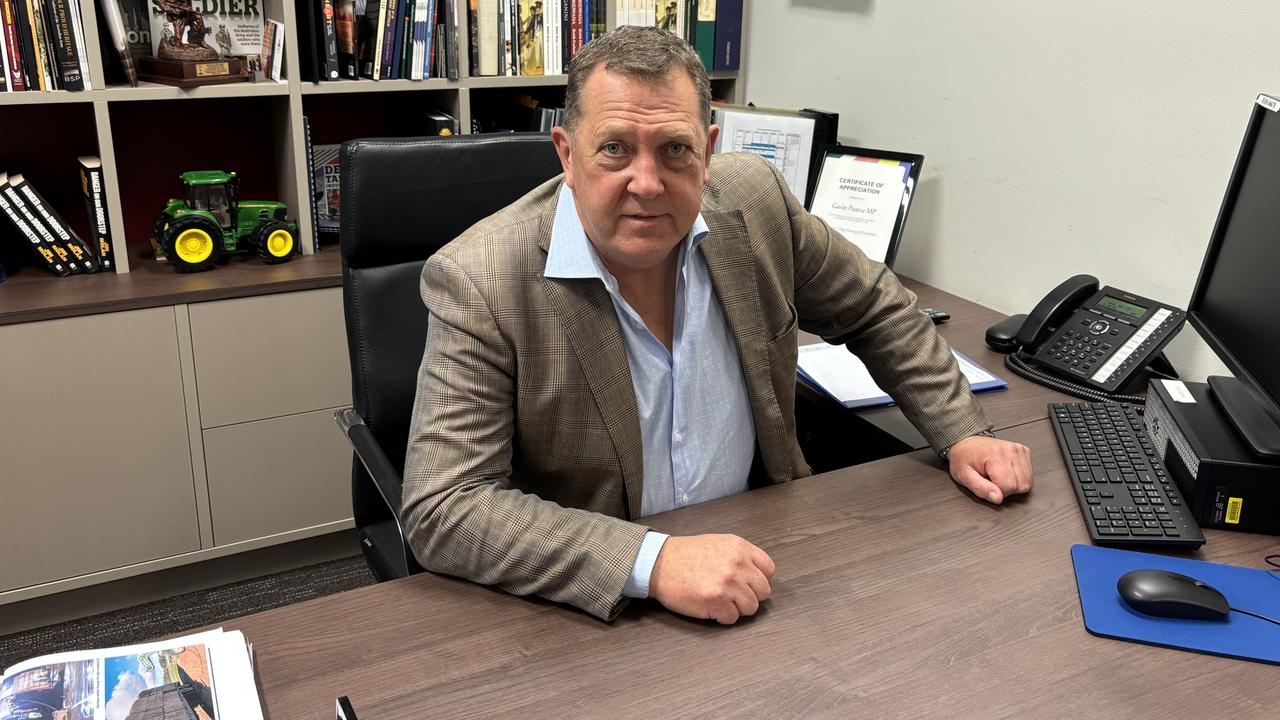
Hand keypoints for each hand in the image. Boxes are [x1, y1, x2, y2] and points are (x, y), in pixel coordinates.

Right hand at [648, 534, 774, 624]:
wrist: (659, 564)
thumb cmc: (685, 555)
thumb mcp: (719, 543)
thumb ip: (740, 556)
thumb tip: (757, 574)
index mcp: (739, 548)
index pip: (768, 570)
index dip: (758, 579)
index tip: (748, 583)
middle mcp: (737, 565)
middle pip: (763, 591)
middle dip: (750, 595)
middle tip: (733, 594)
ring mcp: (728, 584)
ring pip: (751, 607)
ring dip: (737, 607)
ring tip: (721, 600)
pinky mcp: (716, 602)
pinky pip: (732, 618)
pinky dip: (722, 616)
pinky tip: (711, 607)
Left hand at [947, 435, 1033, 504]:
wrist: (966, 442)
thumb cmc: (964, 457)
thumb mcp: (964, 476)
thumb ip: (980, 489)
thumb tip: (997, 498)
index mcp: (995, 455)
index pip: (1008, 487)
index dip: (998, 492)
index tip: (988, 484)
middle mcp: (1010, 450)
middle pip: (1020, 485)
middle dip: (1006, 489)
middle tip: (992, 480)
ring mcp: (1019, 450)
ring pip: (1027, 482)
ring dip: (1014, 484)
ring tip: (999, 475)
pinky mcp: (1024, 451)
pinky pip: (1029, 475)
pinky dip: (1019, 478)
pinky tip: (1006, 472)